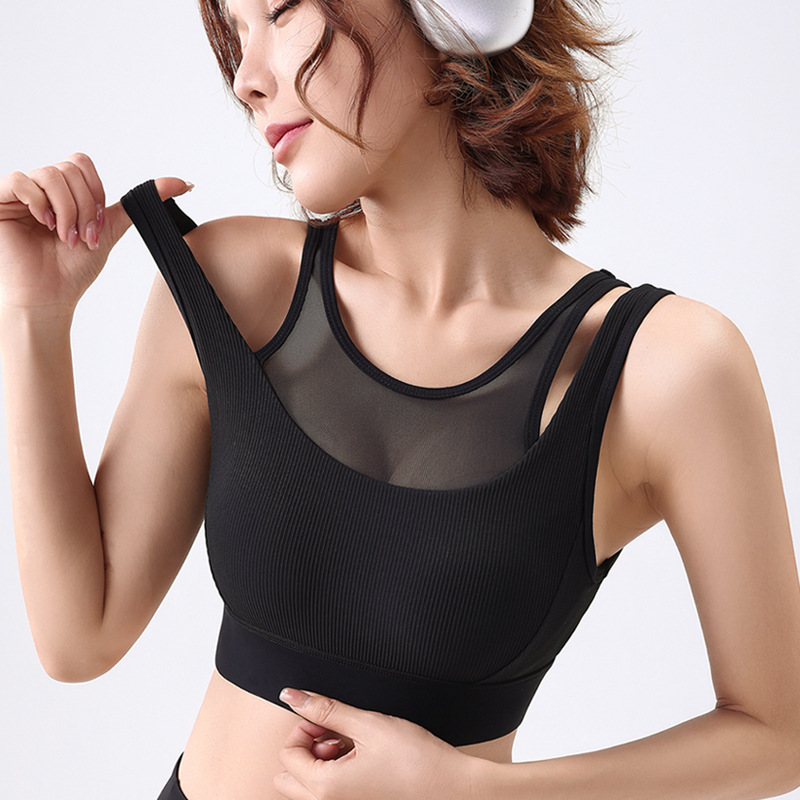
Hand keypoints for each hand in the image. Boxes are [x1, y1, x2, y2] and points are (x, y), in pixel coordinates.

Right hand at [0, 153, 192, 312]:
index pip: (81, 164)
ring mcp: (19, 194)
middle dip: (85, 206)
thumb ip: (139, 204)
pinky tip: (45, 225)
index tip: (97, 225)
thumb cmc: (74, 269)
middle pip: (69, 168)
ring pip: (50, 174)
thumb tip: (182, 183)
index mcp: (63, 191)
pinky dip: (40, 203)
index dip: (95, 193)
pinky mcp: (0, 201)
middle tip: (83, 236)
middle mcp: (40, 188)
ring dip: (67, 210)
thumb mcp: (110, 230)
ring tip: (67, 237)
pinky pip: (20, 180)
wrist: (50, 297)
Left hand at [274, 688, 483, 799]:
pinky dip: (337, 775)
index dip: (305, 728)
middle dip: (307, 749)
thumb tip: (292, 696)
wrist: (452, 787)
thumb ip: (326, 710)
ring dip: (321, 763)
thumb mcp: (368, 725)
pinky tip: (363, 761)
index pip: (288, 755)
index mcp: (326, 788)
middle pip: (290, 776)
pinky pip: (329, 794)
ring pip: (308, 787)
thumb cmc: (416, 759)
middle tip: (336, 734)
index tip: (330, 719)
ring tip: (353, 747)